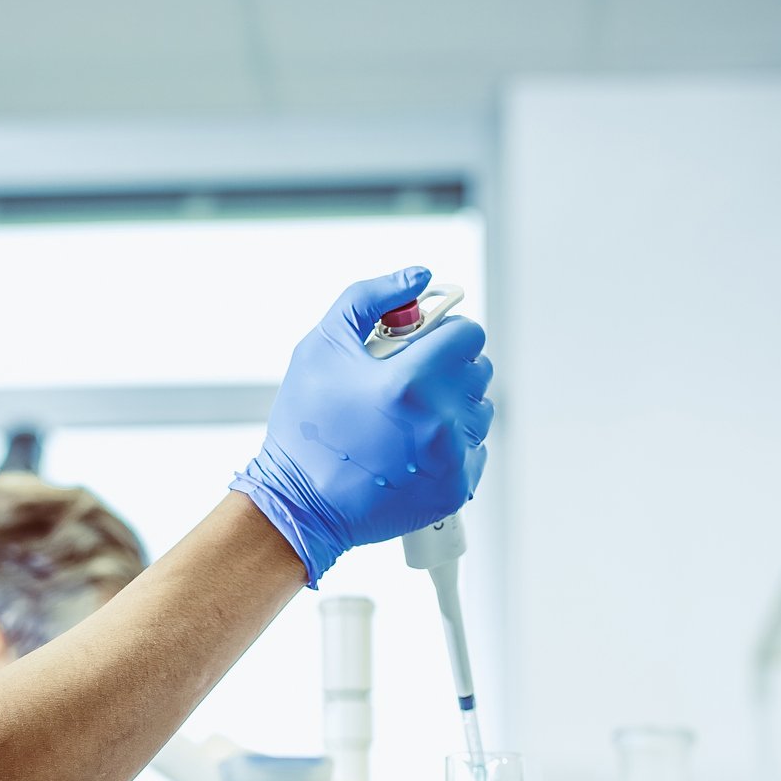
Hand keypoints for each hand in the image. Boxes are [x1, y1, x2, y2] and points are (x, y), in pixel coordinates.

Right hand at [232, 267, 493, 585]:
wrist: (300, 504)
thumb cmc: (305, 427)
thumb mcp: (321, 346)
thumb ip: (370, 298)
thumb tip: (420, 277)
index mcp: (410, 380)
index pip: (468, 335)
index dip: (444, 333)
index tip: (421, 346)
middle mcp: (439, 421)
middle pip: (478, 371)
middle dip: (447, 369)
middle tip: (408, 383)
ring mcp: (451, 459)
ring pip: (480, 410)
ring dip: (453, 407)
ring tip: (409, 419)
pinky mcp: (455, 489)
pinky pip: (475, 450)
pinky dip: (451, 446)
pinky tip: (413, 450)